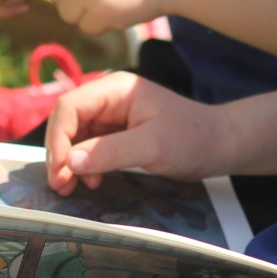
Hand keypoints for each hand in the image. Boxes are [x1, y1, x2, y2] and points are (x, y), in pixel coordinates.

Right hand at [44, 72, 231, 194]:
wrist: (218, 144)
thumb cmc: (191, 139)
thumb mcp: (152, 146)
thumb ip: (110, 153)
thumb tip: (70, 162)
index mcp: (115, 89)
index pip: (70, 106)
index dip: (58, 138)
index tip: (60, 170)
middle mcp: (109, 98)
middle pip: (68, 121)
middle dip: (60, 153)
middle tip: (60, 185)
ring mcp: (112, 116)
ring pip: (75, 136)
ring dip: (69, 162)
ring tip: (70, 188)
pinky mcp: (116, 133)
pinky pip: (89, 147)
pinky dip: (84, 165)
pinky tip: (92, 181)